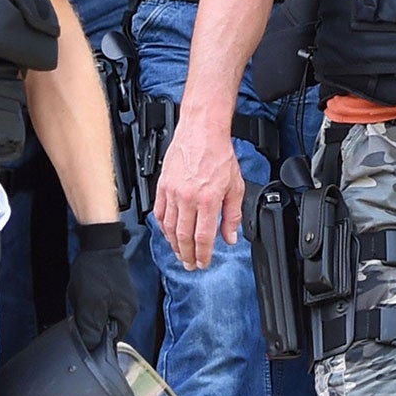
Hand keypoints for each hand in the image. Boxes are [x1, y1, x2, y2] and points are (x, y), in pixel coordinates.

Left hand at [67, 233, 138, 350]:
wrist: (98, 242)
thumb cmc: (96, 272)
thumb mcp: (90, 306)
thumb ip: (90, 331)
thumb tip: (90, 348)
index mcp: (126, 316)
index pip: (110, 342)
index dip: (94, 340)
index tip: (82, 331)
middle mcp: (128, 308)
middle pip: (104, 328)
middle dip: (89, 321)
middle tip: (81, 308)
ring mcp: (121, 297)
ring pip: (99, 314)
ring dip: (87, 309)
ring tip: (83, 295)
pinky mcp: (113, 287)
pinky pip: (98, 302)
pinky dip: (88, 299)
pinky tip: (84, 289)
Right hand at [153, 119, 244, 270]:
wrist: (201, 130)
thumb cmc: (218, 154)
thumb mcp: (236, 186)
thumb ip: (233, 215)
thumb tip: (230, 237)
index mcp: (208, 199)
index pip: (203, 237)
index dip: (203, 255)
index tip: (204, 263)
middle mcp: (188, 197)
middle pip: (184, 236)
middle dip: (187, 255)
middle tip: (190, 265)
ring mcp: (172, 192)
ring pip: (169, 228)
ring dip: (174, 245)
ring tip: (180, 254)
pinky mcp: (162, 185)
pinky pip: (159, 212)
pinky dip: (163, 227)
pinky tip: (168, 233)